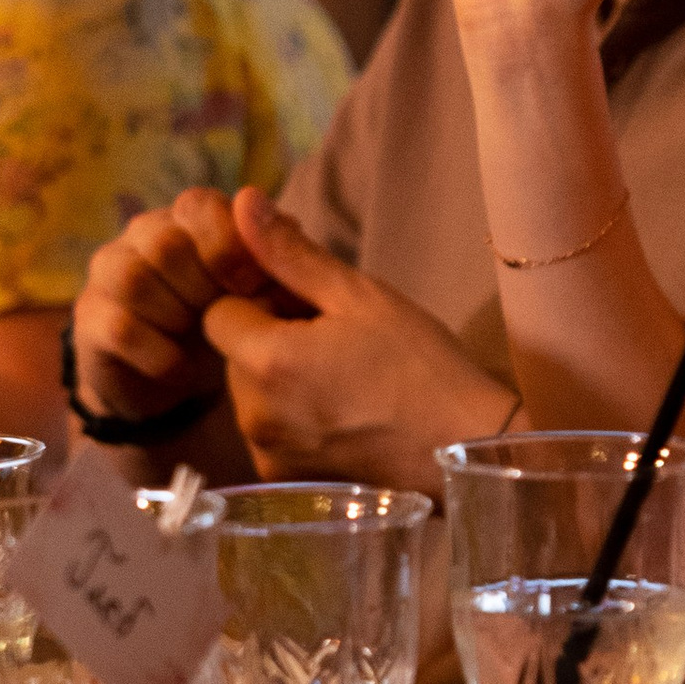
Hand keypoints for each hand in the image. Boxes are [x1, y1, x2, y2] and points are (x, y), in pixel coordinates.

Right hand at [69, 188, 301, 423]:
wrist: (175, 387)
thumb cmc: (226, 325)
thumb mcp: (260, 293)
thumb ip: (275, 258)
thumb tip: (282, 229)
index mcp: (186, 220)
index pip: (198, 204)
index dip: (229, 245)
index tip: (253, 286)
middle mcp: (141, 236)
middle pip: (165, 244)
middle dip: (204, 289)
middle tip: (225, 317)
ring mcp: (109, 273)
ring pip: (134, 279)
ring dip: (177, 318)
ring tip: (200, 340)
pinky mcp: (89, 318)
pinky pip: (120, 328)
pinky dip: (160, 355)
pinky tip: (180, 370)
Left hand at [202, 190, 515, 486]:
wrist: (465, 447)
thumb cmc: (422, 365)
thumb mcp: (360, 296)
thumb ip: (290, 253)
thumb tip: (241, 202)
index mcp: (267, 361)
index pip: (218, 311)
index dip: (257, 299)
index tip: (307, 305)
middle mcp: (254, 414)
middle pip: (233, 355)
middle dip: (268, 339)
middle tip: (334, 339)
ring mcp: (268, 453)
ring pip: (251, 394)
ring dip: (280, 379)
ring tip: (344, 377)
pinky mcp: (286, 481)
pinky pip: (270, 432)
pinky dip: (294, 418)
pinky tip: (344, 413)